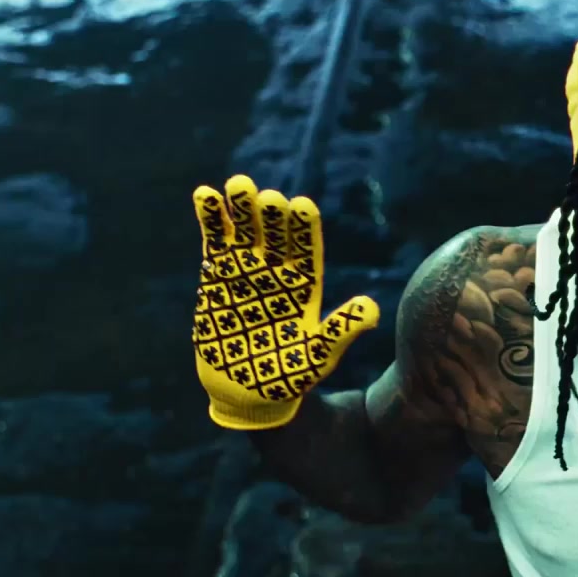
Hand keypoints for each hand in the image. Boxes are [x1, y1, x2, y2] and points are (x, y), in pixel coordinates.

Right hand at [192, 175, 379, 429]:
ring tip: (237, 184)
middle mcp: (277, 272)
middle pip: (277, 235)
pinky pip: (215, 243)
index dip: (304, 228)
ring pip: (246, 232)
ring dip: (240, 209)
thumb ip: (340, 331)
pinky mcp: (217, 277)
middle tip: (267, 196)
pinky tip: (205, 195)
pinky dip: (210, 220)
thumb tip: (372, 307)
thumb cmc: (288, 376)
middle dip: (272, 215)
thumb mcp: (318, 357)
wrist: (245, 392)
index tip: (302, 206)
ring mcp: (246, 272)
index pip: (306, 250)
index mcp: (304, 286)